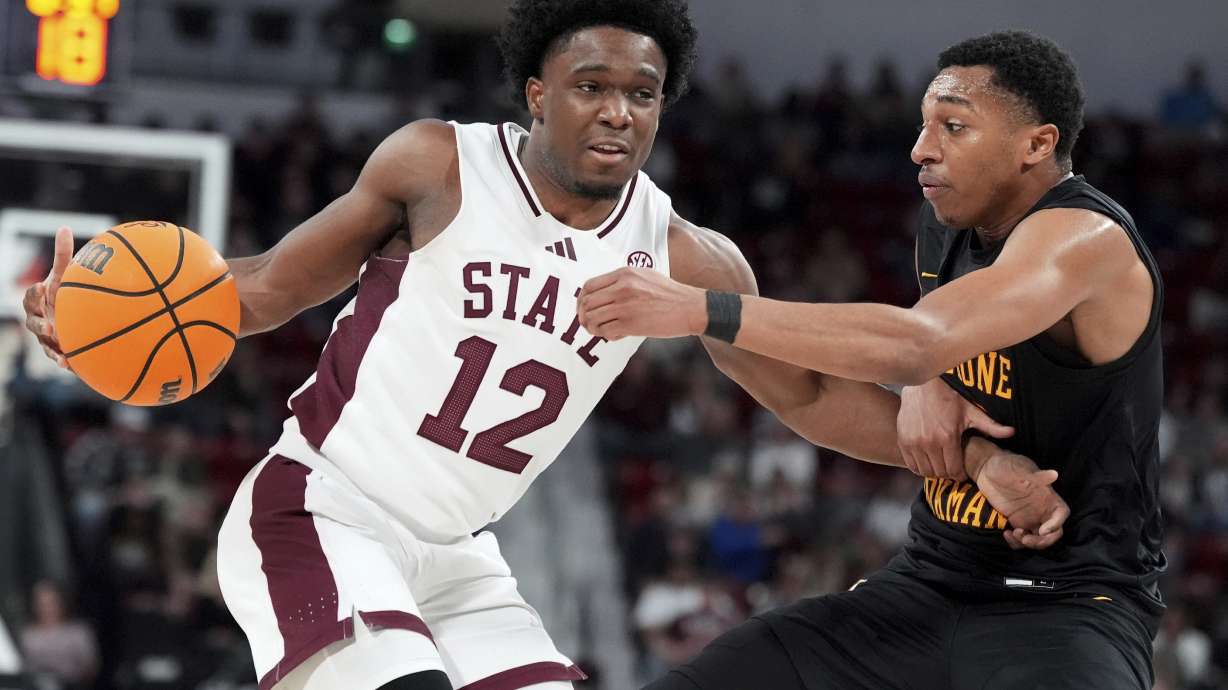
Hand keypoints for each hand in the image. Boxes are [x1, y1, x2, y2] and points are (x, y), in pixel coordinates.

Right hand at [21, 226, 73, 368]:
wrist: (72, 316)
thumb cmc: (65, 292)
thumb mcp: (65, 276)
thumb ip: (63, 255)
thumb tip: (64, 227)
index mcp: (39, 300)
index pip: (32, 296)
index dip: (35, 293)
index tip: (42, 288)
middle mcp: (39, 318)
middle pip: (32, 322)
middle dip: (38, 324)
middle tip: (49, 327)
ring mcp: (46, 336)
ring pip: (43, 343)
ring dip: (50, 348)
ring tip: (61, 354)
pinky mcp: (55, 348)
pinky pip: (56, 356)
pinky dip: (62, 361)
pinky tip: (70, 366)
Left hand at [578, 267, 706, 340]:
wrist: (690, 307)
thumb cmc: (669, 294)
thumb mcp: (645, 276)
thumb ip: (622, 280)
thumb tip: (600, 293)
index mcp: (624, 273)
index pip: (589, 286)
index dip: (581, 300)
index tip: (584, 308)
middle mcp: (622, 288)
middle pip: (587, 303)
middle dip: (583, 316)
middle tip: (587, 323)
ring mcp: (626, 306)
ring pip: (593, 318)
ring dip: (592, 328)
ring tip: (600, 330)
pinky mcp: (631, 324)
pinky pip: (606, 332)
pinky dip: (606, 336)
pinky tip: (614, 335)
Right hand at [897, 378, 1013, 480]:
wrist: (923, 385)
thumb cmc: (949, 397)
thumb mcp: (971, 411)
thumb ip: (990, 425)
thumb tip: (1012, 432)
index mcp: (947, 437)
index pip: (953, 470)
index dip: (959, 475)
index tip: (961, 472)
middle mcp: (929, 443)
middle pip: (939, 472)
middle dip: (947, 474)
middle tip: (951, 469)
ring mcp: (914, 442)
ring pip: (924, 471)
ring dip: (933, 472)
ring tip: (939, 465)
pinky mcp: (903, 440)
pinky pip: (910, 464)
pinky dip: (918, 467)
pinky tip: (926, 461)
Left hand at [972, 449, 1068, 549]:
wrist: (986, 469)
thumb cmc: (1005, 465)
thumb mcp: (1019, 468)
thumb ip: (1036, 475)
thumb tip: (1054, 474)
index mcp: (1047, 496)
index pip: (1061, 513)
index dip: (1056, 524)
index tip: (1042, 530)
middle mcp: (1041, 509)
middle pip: (1053, 532)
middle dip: (1043, 541)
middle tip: (1026, 539)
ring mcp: (1029, 517)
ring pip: (1038, 539)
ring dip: (1029, 543)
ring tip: (1014, 534)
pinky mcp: (1016, 522)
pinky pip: (1022, 539)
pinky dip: (1016, 542)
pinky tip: (1005, 533)